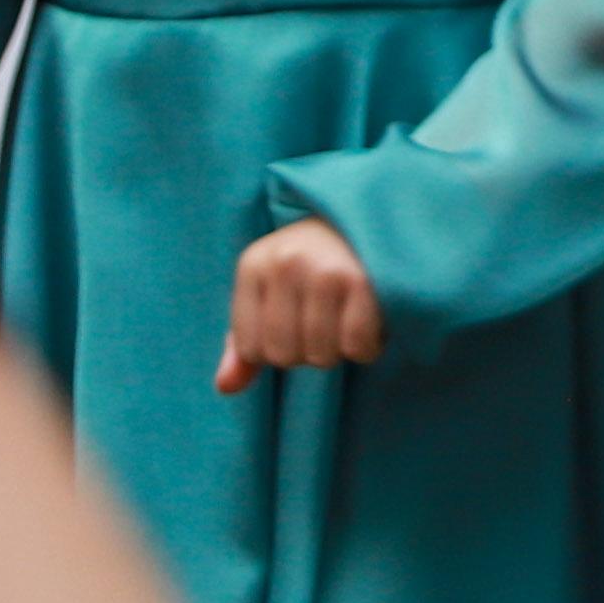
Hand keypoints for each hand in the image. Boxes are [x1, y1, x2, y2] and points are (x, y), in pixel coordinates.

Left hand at [214, 221, 382, 393]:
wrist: (376, 216)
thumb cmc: (318, 262)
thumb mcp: (270, 292)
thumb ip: (244, 342)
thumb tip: (227, 386)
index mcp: (254, 264)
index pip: (251, 349)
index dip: (279, 348)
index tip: (301, 321)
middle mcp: (285, 264)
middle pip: (285, 355)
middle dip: (310, 351)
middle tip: (331, 321)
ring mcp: (323, 271)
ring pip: (321, 354)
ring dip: (341, 350)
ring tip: (352, 320)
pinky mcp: (363, 280)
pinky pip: (357, 345)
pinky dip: (368, 349)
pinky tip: (374, 327)